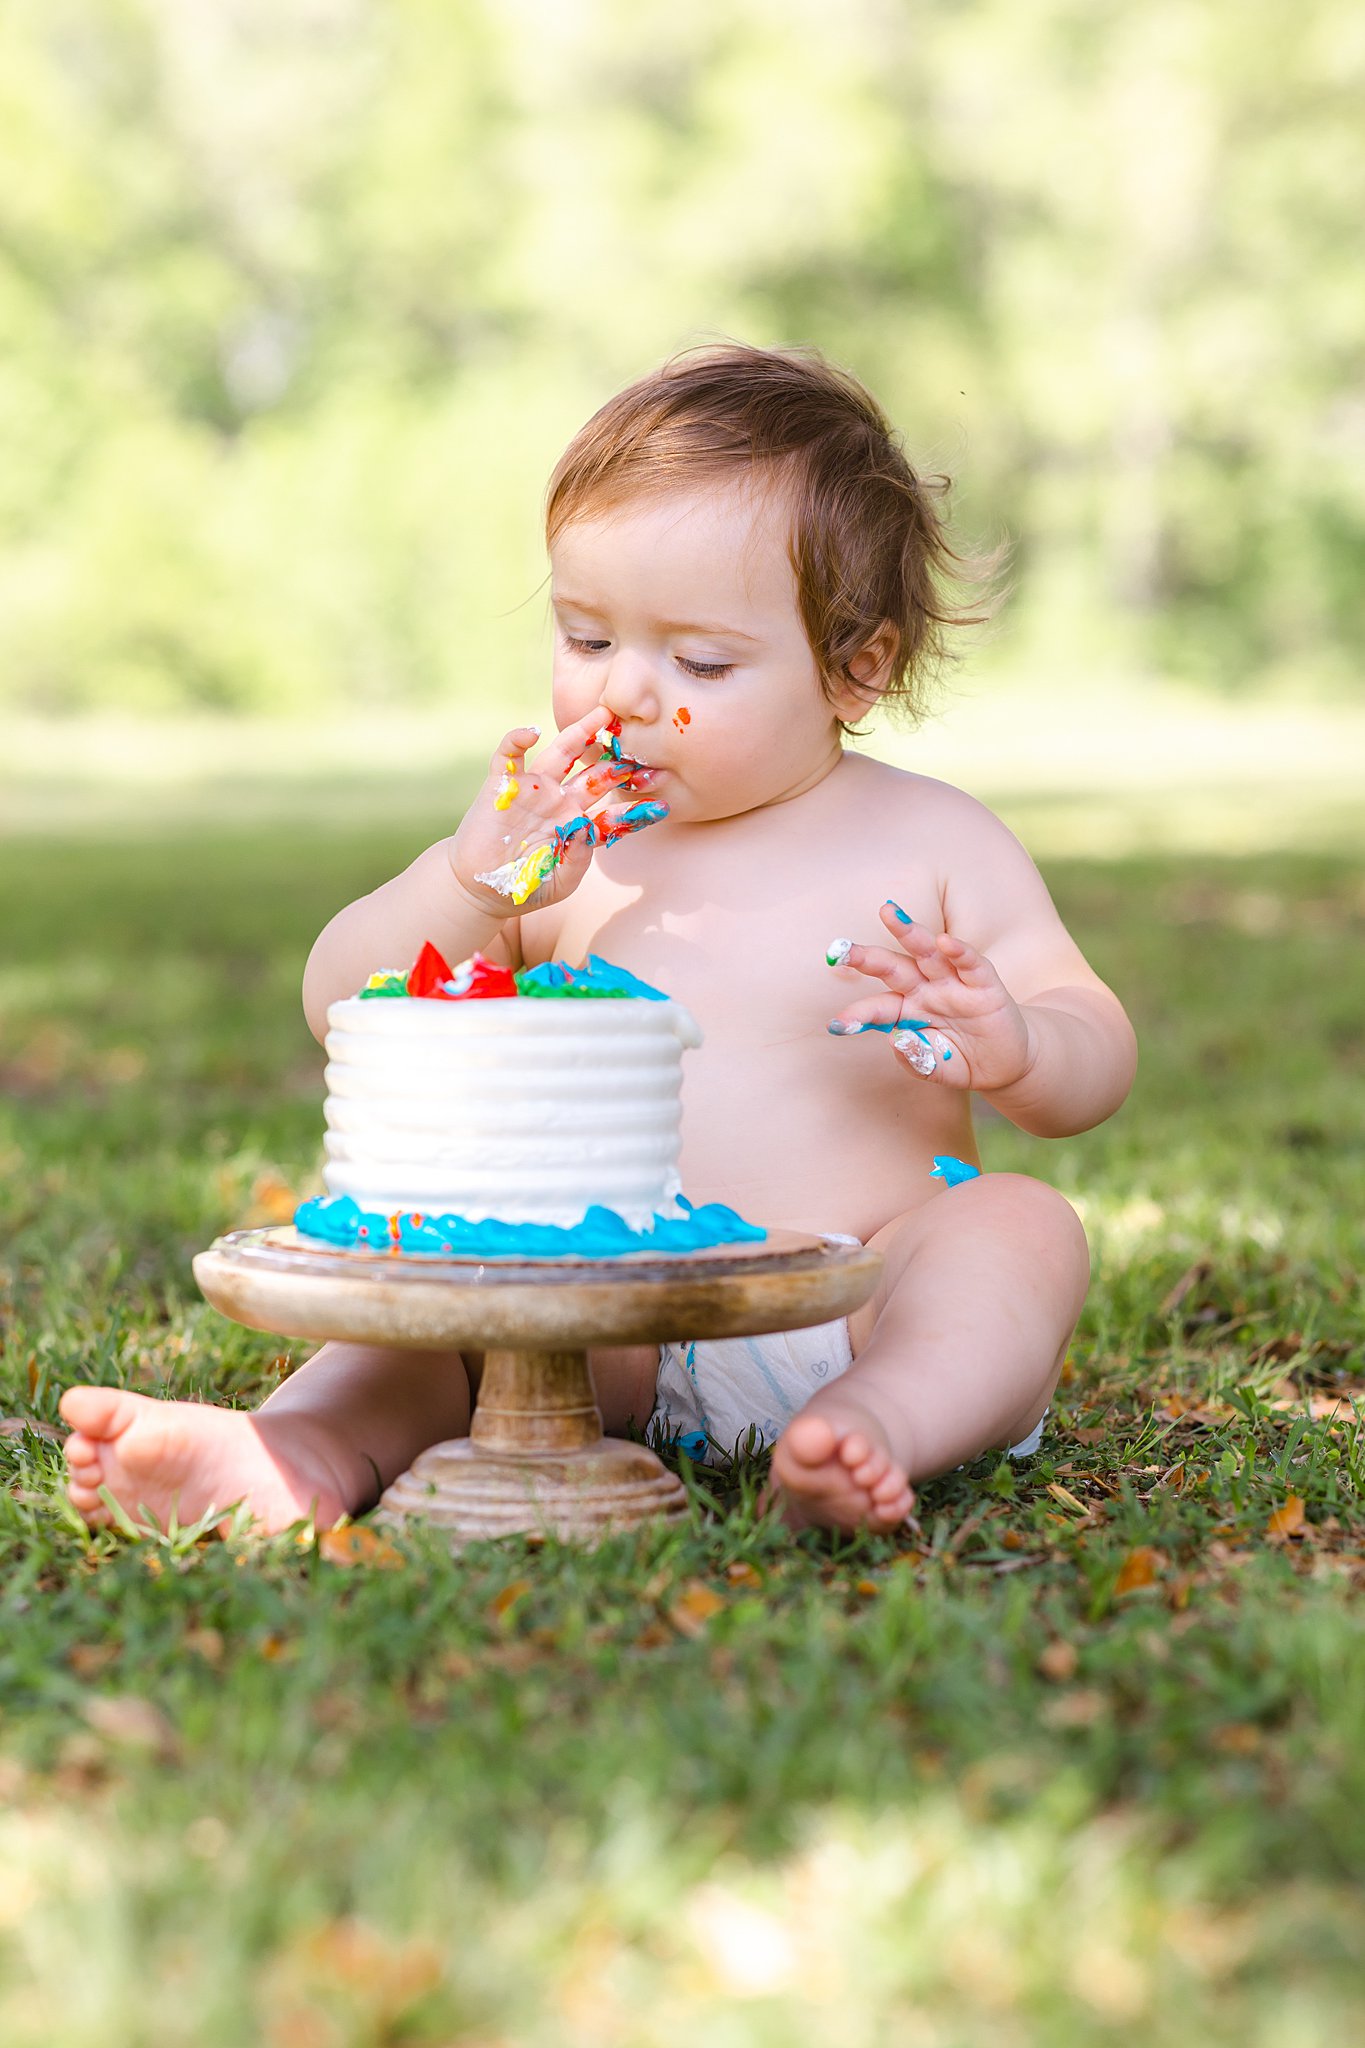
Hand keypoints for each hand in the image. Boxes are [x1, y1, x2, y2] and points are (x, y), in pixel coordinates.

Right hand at [448, 708, 666, 913]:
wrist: (481, 888)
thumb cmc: (523, 887)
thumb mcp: (560, 882)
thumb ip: (578, 860)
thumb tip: (589, 831)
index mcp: (577, 824)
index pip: (612, 811)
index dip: (635, 808)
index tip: (662, 805)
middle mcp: (560, 801)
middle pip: (594, 773)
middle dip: (617, 760)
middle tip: (641, 742)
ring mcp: (534, 790)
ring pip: (561, 753)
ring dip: (581, 732)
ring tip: (602, 714)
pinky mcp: (503, 785)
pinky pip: (510, 755)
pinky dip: (517, 739)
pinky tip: (531, 731)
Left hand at [826, 901, 1035, 1092]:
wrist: (1008, 1064)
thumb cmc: (964, 1060)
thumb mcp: (937, 1069)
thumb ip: (916, 1060)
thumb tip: (896, 1041)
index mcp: (908, 1011)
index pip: (878, 1007)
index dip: (859, 1015)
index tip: (838, 1025)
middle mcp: (926, 990)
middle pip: (894, 967)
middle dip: (868, 957)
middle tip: (842, 949)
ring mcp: (954, 984)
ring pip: (927, 953)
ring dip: (909, 932)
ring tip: (889, 914)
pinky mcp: (984, 984)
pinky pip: (970, 963)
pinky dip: (959, 951)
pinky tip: (945, 941)